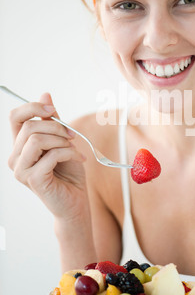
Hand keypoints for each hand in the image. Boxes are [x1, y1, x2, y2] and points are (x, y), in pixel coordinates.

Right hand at [8, 92, 86, 219]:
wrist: (76, 201)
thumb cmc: (69, 172)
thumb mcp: (62, 140)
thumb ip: (53, 120)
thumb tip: (45, 93)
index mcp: (20, 146)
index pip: (15, 117)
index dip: (33, 106)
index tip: (53, 108)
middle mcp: (15, 157)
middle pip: (29, 126)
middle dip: (56, 126)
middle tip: (72, 136)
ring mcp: (21, 170)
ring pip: (37, 138)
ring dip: (62, 140)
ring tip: (74, 149)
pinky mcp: (33, 180)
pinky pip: (51, 155)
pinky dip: (69, 152)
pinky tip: (79, 159)